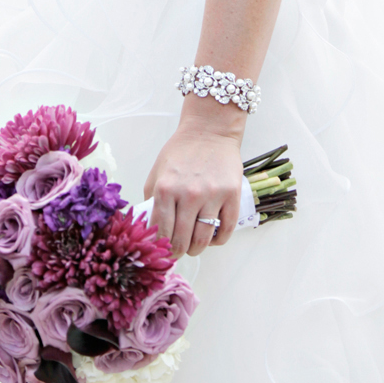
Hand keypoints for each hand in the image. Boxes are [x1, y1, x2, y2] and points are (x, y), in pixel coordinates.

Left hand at [144, 114, 243, 258]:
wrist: (210, 130)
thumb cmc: (181, 151)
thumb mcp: (158, 172)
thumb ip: (151, 200)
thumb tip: (150, 229)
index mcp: (165, 189)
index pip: (160, 233)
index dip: (159, 248)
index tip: (161, 251)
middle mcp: (188, 194)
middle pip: (181, 242)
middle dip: (177, 252)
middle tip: (177, 251)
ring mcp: (212, 195)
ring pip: (203, 240)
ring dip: (196, 249)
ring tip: (194, 246)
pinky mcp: (232, 195)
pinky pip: (225, 231)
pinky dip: (218, 241)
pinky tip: (212, 237)